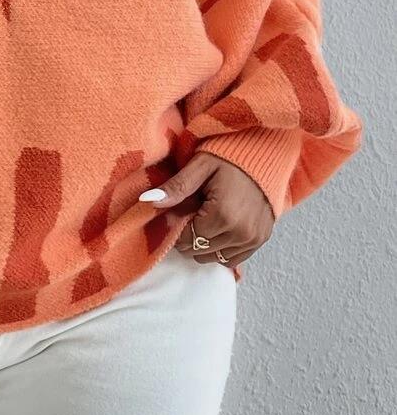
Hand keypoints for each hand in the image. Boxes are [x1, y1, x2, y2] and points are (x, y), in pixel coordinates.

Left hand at [140, 151, 274, 272]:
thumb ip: (176, 187)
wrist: (267, 155)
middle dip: (190, 234)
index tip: (182, 209)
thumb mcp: (200, 166)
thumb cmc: (231, 157)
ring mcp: (253, 239)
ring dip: (205, 242)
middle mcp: (240, 233)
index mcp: (222, 216)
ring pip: (213, 257)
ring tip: (209, 216)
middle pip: (198, 251)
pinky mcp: (261, 240)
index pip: (186, 240)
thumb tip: (147, 201)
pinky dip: (221, 247)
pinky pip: (232, 259)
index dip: (178, 227)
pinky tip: (221, 227)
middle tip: (195, 210)